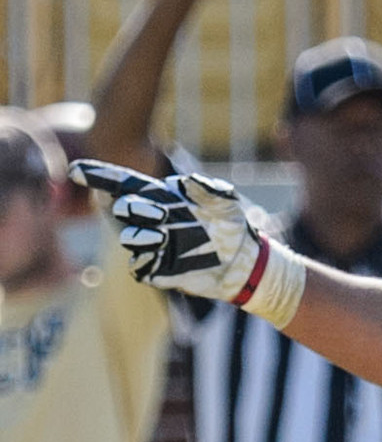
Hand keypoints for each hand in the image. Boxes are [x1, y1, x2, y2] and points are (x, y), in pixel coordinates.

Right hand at [69, 160, 302, 324]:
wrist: (244, 261)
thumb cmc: (232, 225)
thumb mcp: (226, 201)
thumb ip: (209, 188)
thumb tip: (189, 183)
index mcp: (158, 197)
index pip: (122, 183)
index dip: (98, 176)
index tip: (76, 171)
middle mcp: (149, 220)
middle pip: (121, 208)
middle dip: (132, 208)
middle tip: (161, 213)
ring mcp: (152, 245)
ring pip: (128, 238)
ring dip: (139, 235)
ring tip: (162, 236)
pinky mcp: (159, 270)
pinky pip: (140, 267)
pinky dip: (143, 262)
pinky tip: (157, 258)